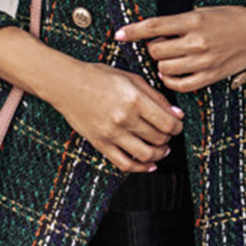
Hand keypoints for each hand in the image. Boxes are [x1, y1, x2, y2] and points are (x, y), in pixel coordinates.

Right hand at [48, 62, 184, 173]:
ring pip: (146, 155)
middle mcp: (124, 118)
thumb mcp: (131, 78)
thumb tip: (176, 114)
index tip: (177, 124)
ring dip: (159, 154)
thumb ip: (155, 96)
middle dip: (169, 138)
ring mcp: (112, 134)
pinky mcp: (101, 144)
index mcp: (134, 99)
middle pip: (159, 139)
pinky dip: (141, 168)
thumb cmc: (98, 77)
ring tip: (161, 148)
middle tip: (168, 134)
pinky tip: (148, 164)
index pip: (168, 123)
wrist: (67, 84)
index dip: (178, 126)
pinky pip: (125, 164)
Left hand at [116, 6, 245, 92]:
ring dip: (161, 64)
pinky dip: (170, 80)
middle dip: (153, 48)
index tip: (119, 34)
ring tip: (170, 57)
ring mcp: (204, 61)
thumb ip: (178, 23)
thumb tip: (150, 33)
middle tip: (161, 44)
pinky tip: (172, 73)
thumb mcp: (202, 12)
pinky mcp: (211, 76)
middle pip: (156, 50)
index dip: (133, 31)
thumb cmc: (229, 19)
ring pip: (164, 68)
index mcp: (194, 20)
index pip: (154, 26)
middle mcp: (198, 41)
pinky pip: (180, 84)